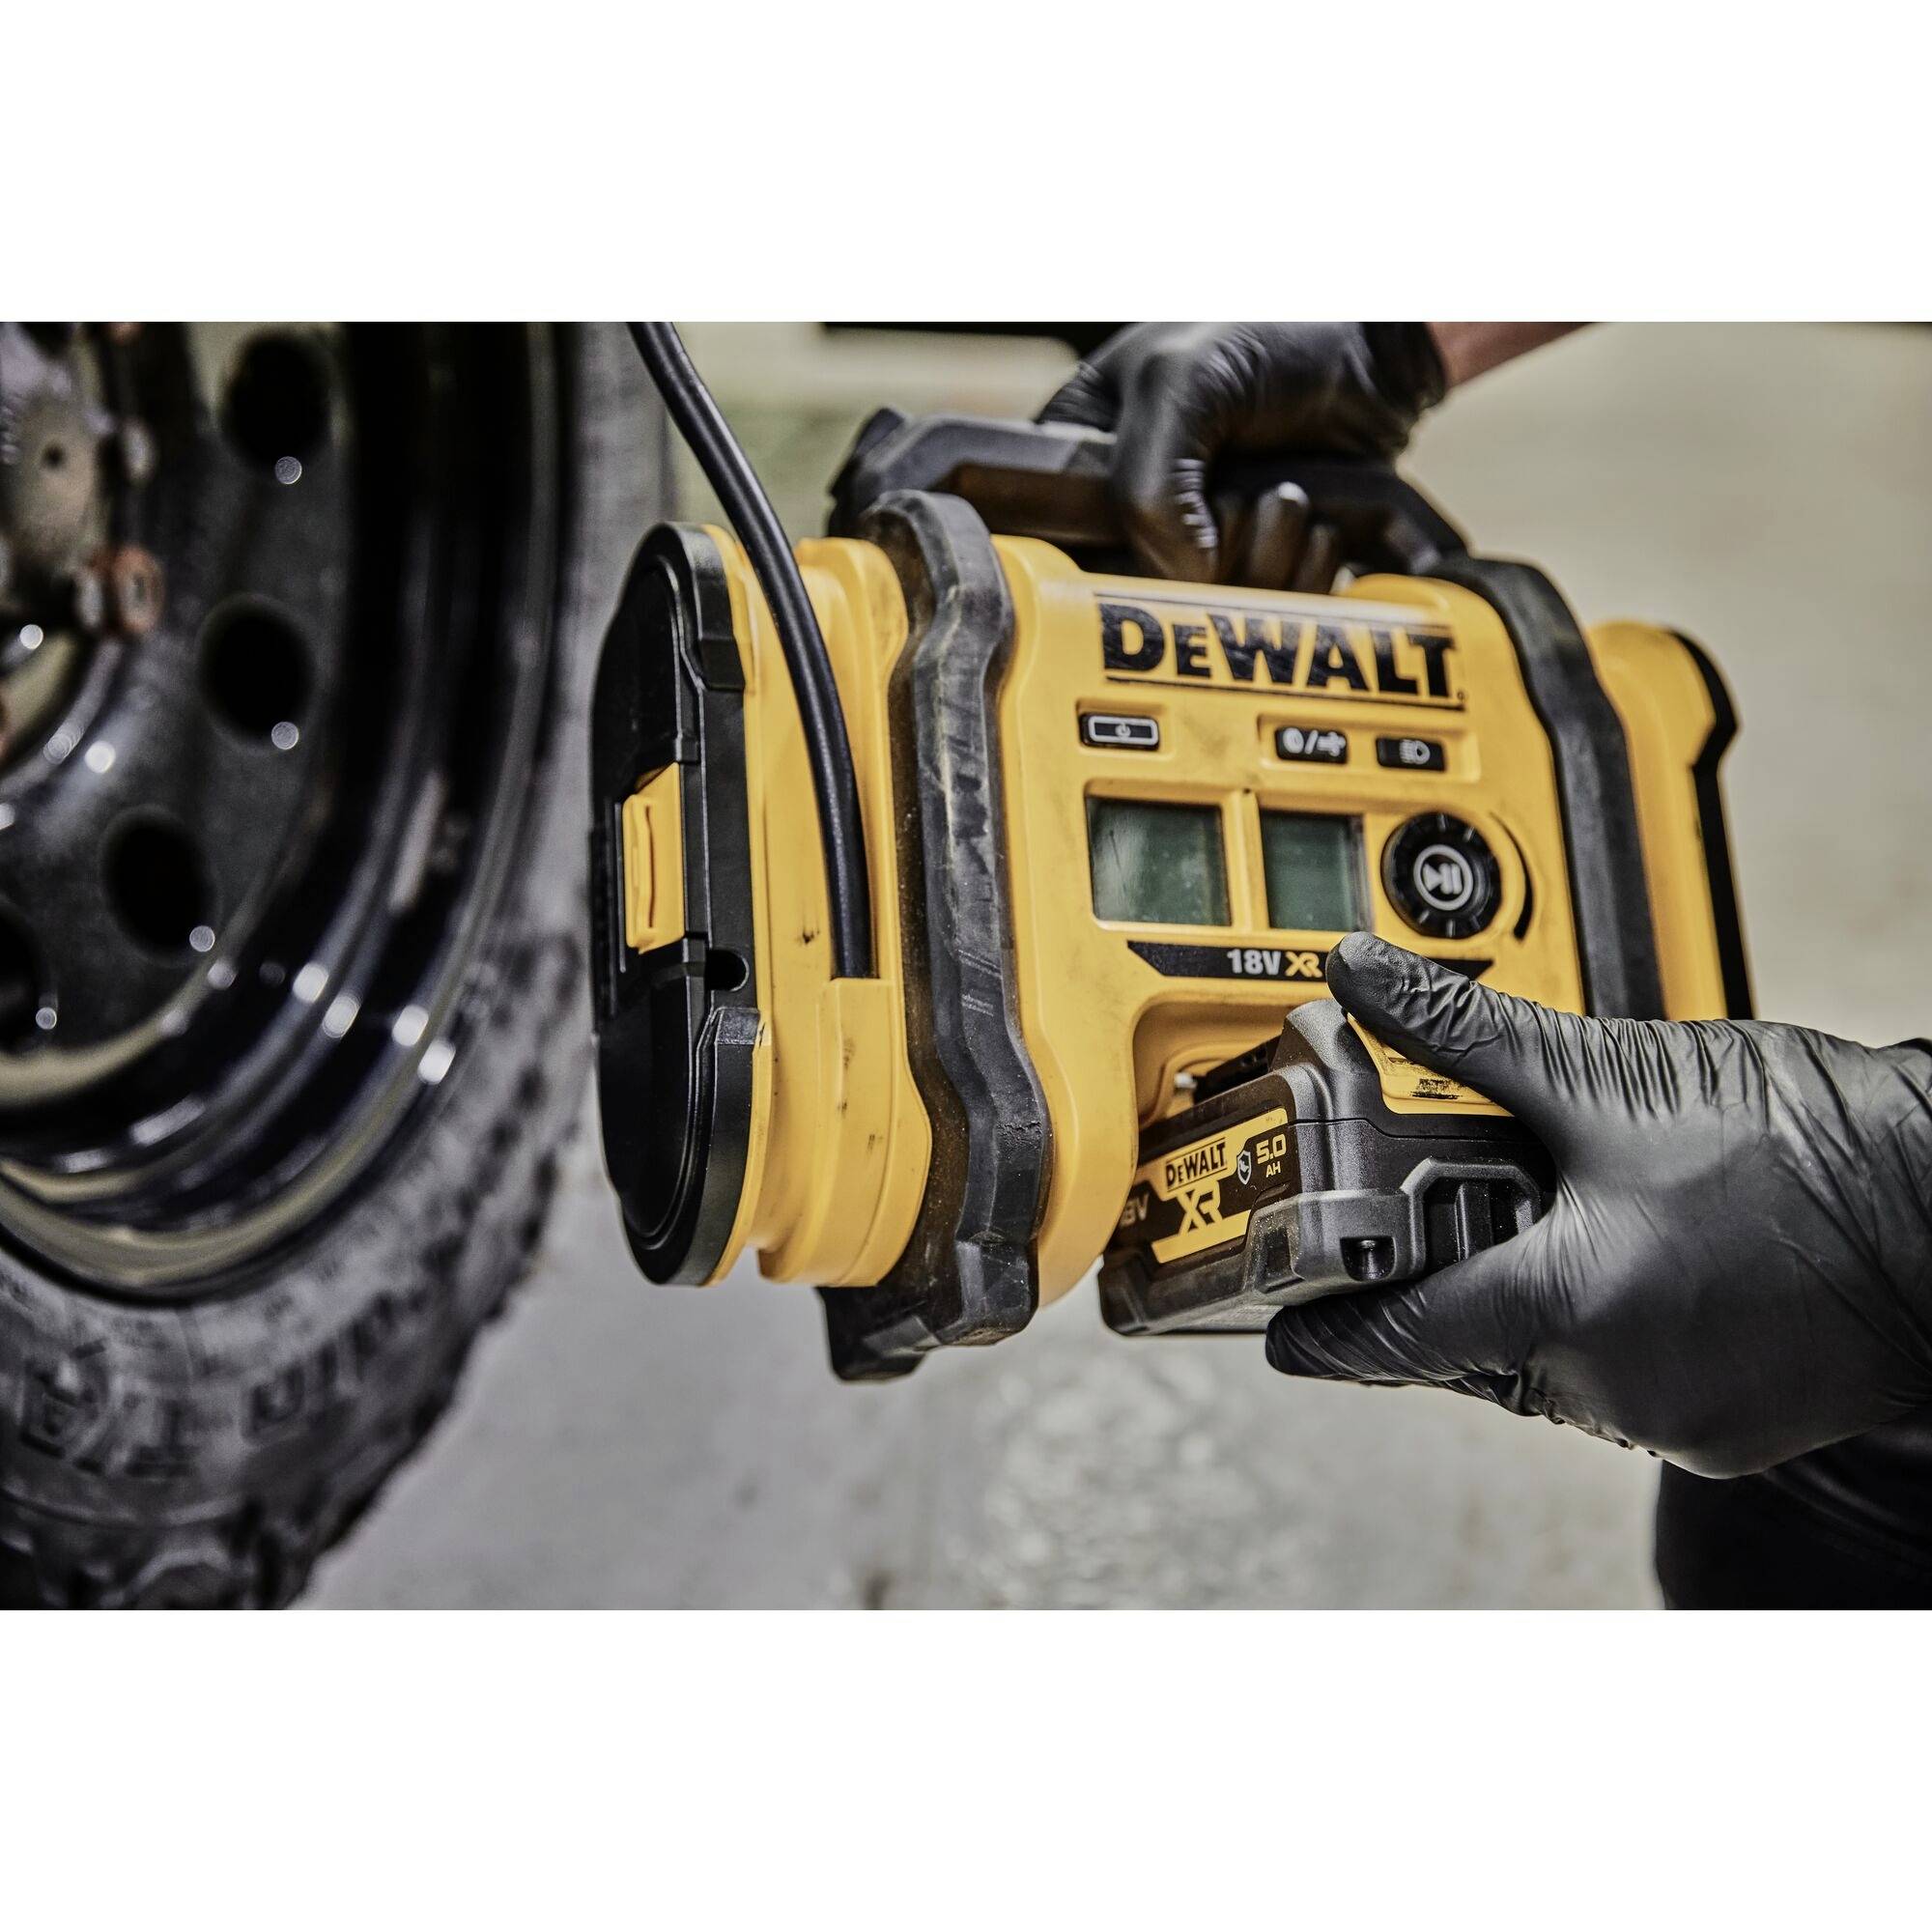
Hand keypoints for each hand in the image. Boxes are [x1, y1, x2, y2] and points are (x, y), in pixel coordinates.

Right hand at [1037, 322, 1445, 584]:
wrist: (1382, 351)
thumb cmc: (1276, 333)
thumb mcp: (1182, 382)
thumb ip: (1147, 483)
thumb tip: (1178, 578)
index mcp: (1084, 456)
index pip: (1056, 546)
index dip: (1102, 563)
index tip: (1158, 547)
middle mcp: (1134, 507)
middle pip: (1138, 595)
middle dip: (1208, 560)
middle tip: (1245, 500)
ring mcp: (1199, 542)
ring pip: (1207, 612)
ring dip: (1268, 561)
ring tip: (1291, 496)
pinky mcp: (1258, 566)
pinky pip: (1266, 611)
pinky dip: (1304, 575)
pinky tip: (1317, 524)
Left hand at [1266, 933, 1931, 1477]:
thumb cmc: (1810, 1149)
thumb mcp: (1609, 1076)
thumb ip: (1466, 1035)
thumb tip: (1365, 977)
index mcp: (1567, 1313)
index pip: (1399, 1340)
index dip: (1329, 1332)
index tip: (1281, 1333)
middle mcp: (1615, 1389)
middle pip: (1474, 1347)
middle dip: (1449, 1284)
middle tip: (1437, 1220)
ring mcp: (1680, 1419)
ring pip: (1553, 1367)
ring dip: (1535, 1302)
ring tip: (1564, 1216)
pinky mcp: (1734, 1425)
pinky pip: (1628, 1381)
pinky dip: (1609, 1326)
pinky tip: (1638, 1257)